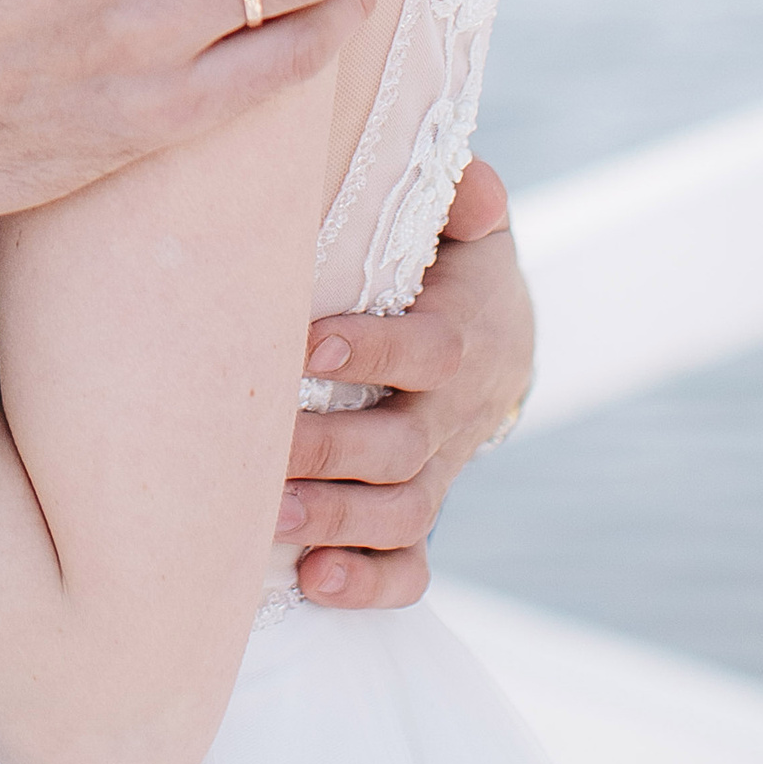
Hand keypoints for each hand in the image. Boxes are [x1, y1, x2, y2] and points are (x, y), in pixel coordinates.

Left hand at [282, 161, 534, 609]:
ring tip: (271, 521)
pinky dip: (369, 584)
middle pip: (400, 447)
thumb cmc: (451, 266)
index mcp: (459, 338)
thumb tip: (472, 179)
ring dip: (338, 522)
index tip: (307, 346)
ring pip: (400, 514)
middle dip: (332, 451)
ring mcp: (435, 472)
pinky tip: (316, 583)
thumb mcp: (468, 225)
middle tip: (264, 449)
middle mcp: (447, 416)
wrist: (498, 340)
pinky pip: (408, 568)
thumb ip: (467, 199)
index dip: (374, 352)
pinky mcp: (419, 511)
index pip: (429, 352)